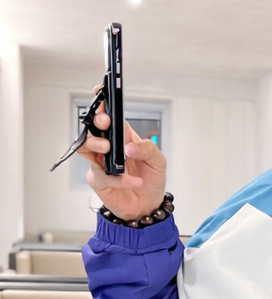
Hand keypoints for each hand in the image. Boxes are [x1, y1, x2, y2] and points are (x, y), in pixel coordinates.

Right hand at [77, 92, 166, 220]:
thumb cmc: (152, 180)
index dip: (103, 103)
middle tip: (105, 122)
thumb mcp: (158, 161)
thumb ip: (147, 149)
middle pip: (93, 127)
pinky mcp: (98, 179)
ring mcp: (100, 162)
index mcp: (122, 136)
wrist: (148, 206)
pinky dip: (118, 178)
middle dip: (96, 121)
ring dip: (96, 144)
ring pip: (86, 147)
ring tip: (109, 148)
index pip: (110, 116)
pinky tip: (133, 181)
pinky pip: (102, 175)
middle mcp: (108, 146)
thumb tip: (128, 147)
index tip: (100, 93)